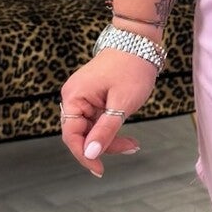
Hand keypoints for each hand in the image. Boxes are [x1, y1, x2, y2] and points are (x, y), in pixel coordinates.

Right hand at [59, 55, 156, 176]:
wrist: (140, 42)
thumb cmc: (132, 67)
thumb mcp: (122, 103)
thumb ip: (105, 130)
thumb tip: (90, 153)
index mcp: (74, 97)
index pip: (71, 135)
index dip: (84, 155)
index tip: (100, 169)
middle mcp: (73, 97)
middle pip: (81, 135)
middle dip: (103, 146)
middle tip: (130, 148)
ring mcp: (82, 97)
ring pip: (90, 130)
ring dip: (110, 140)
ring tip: (133, 144)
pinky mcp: (93, 98)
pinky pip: (97, 122)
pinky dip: (111, 130)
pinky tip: (127, 136)